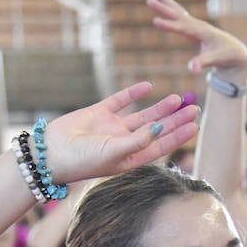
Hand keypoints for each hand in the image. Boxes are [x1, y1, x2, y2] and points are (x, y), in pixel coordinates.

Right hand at [41, 82, 199, 183]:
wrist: (51, 152)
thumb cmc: (83, 160)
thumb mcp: (115, 153)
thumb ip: (138, 141)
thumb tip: (160, 128)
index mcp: (130, 158)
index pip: (160, 146)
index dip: (178, 136)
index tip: (195, 125)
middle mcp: (124, 143)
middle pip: (156, 129)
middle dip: (175, 120)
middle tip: (194, 108)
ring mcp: (112, 128)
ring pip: (142, 115)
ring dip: (160, 107)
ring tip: (178, 98)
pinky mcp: (99, 113)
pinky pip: (120, 101)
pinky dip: (133, 93)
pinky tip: (148, 86)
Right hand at [147, 0, 246, 80]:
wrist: (234, 50)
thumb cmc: (225, 56)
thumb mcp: (216, 60)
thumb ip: (203, 63)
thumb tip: (192, 70)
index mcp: (202, 33)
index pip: (183, 28)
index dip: (169, 26)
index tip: (154, 21)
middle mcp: (197, 25)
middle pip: (178, 14)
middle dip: (164, 8)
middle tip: (149, 0)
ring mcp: (194, 24)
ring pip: (177, 10)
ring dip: (164, 0)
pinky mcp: (191, 26)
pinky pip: (177, 14)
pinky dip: (168, 6)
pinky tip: (161, 1)